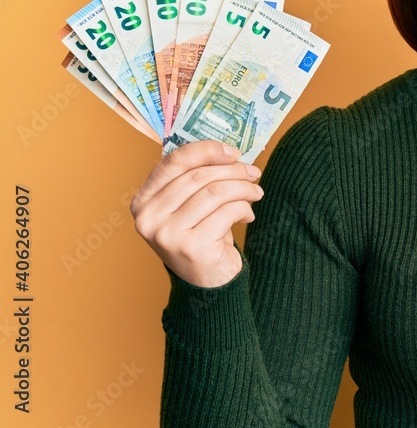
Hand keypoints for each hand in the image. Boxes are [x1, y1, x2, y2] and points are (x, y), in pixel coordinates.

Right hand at [130, 139, 262, 287]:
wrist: (207, 282)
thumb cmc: (201, 235)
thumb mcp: (190, 206)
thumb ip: (197, 178)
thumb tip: (227, 151)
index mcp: (143, 201)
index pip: (174, 162)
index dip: (206, 150)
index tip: (233, 151)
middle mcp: (149, 218)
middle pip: (199, 176)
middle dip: (233, 170)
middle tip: (253, 172)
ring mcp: (168, 234)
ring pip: (215, 192)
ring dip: (243, 188)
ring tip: (256, 193)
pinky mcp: (191, 247)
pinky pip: (227, 212)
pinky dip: (244, 209)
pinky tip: (248, 215)